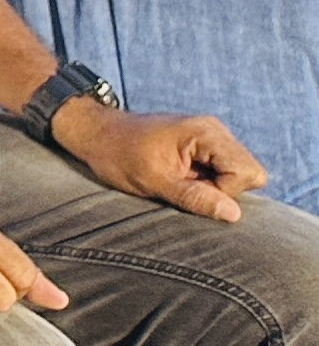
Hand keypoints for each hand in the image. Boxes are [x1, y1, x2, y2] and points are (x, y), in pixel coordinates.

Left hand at [54, 101, 267, 221]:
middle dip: (224, 190)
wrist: (96, 133)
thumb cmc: (117, 154)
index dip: (224, 191)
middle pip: (250, 173)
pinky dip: (207, 181)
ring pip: (239, 174)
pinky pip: (224, 171)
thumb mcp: (152, 181)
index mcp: (205, 133)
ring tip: (180, 181)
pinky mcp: (204, 146)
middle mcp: (215, 131)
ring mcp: (211, 137)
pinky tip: (181, 178)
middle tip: (185, 186)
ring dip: (215, 186)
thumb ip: (194, 197)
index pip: (246, 172)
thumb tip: (234, 215)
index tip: (189, 189)